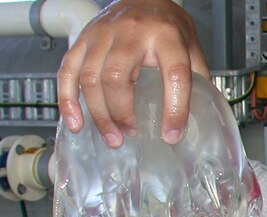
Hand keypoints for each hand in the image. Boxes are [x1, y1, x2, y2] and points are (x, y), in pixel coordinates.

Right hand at [57, 0, 209, 147]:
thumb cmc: (169, 28)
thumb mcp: (191, 50)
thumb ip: (197, 82)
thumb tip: (197, 123)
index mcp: (167, 37)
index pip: (174, 75)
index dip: (175, 109)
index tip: (172, 135)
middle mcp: (132, 33)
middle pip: (117, 77)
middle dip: (121, 113)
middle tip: (131, 134)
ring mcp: (102, 35)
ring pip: (90, 77)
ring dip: (99, 114)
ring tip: (113, 137)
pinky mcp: (83, 39)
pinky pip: (68, 71)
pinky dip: (69, 100)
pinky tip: (77, 123)